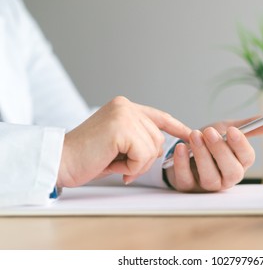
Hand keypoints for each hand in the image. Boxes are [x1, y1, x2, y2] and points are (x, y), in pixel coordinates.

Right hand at [57, 96, 190, 187]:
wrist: (61, 162)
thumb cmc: (88, 157)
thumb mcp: (119, 144)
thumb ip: (139, 138)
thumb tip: (162, 146)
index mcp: (125, 107)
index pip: (159, 116)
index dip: (176, 127)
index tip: (190, 134)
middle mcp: (126, 106)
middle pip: (158, 138)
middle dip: (144, 159)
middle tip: (122, 164)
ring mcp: (124, 114)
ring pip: (153, 148)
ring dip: (136, 164)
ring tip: (113, 162)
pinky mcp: (121, 127)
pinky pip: (143, 155)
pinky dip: (131, 167)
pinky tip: (112, 164)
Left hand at [165, 116, 262, 191]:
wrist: (184, 148)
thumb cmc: (209, 141)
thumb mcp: (228, 130)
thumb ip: (249, 127)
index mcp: (239, 163)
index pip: (247, 158)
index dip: (240, 145)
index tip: (232, 131)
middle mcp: (226, 178)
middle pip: (231, 171)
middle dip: (221, 151)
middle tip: (210, 132)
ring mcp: (207, 185)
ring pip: (210, 177)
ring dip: (202, 156)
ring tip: (194, 135)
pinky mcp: (187, 187)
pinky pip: (186, 180)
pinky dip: (182, 164)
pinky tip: (179, 147)